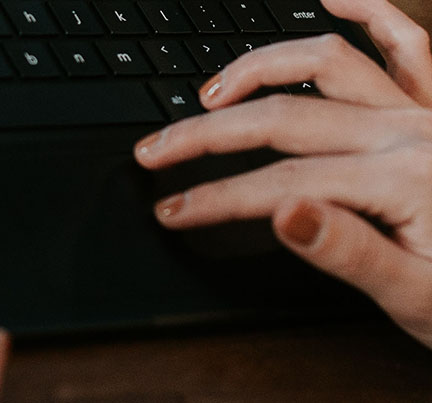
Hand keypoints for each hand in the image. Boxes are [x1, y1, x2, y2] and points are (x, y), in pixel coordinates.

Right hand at [135, 0, 431, 347]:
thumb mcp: (418, 298)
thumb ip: (351, 252)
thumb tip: (283, 213)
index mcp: (402, 180)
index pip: (279, 183)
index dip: (214, 197)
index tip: (171, 209)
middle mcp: (408, 132)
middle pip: (282, 116)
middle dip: (206, 134)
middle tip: (158, 149)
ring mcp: (423, 111)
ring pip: (326, 62)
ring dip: (259, 67)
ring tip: (213, 91)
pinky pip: (407, 42)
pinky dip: (371, 11)